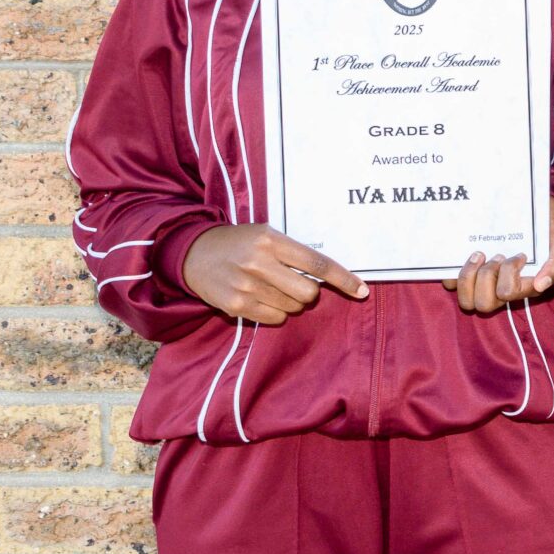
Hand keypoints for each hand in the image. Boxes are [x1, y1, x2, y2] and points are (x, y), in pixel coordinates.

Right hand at [183, 224, 366, 324]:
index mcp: (271, 241)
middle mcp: (259, 263)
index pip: (317, 264)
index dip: (344, 279)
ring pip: (293, 307)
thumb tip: (330, 276)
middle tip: (294, 283)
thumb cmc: (238, 243)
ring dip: (290, 301)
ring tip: (269, 287)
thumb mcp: (266, 235)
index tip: (362, 291)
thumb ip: (294, 252)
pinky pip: (275, 319)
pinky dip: (275, 312)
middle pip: (308, 292)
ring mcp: (246, 286)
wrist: (191, 253)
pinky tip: (259, 298)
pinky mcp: (235, 306)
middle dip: (309, 292)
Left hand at [444, 198, 553, 313]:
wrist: (531, 207)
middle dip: (487, 277)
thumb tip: (540, 285)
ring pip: (466, 301)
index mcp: (524, 286)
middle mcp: (502, 289)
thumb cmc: (545, 225)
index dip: (509, 275)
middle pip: (484, 304)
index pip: (508, 294)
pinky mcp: (467, 273)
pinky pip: (450, 284)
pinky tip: (464, 254)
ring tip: (479, 254)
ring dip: (469, 275)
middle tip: (496, 256)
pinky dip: (453, 272)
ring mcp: (483, 283)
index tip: (519, 255)